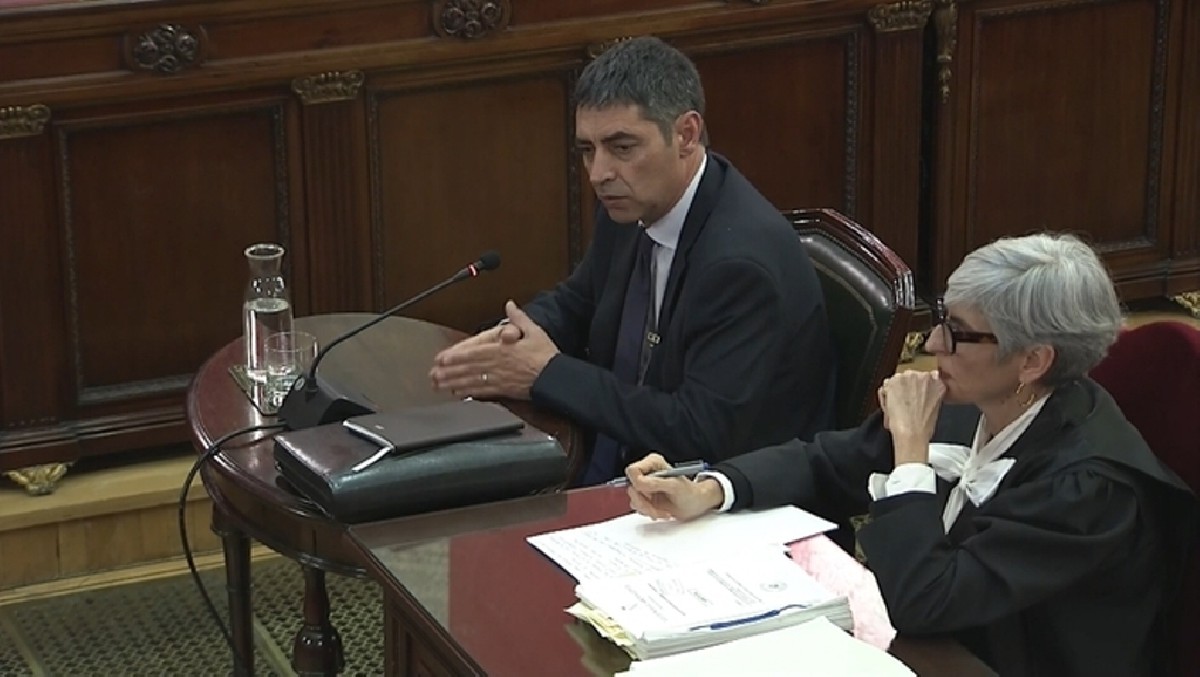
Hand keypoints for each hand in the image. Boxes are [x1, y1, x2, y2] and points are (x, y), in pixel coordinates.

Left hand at [429, 301, 558, 399]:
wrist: (555, 377)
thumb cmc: (545, 355)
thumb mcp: (533, 331)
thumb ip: (518, 318)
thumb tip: (510, 305)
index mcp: (501, 349)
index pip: (473, 352)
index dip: (455, 356)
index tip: (441, 358)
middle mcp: (496, 364)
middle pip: (467, 368)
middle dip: (448, 372)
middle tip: (433, 374)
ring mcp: (498, 378)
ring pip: (471, 380)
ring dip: (453, 382)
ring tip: (439, 385)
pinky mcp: (503, 390)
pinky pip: (481, 392)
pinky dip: (468, 393)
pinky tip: (457, 394)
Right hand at [625, 453, 723, 520]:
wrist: (696, 505)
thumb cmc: (690, 493)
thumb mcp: (674, 486)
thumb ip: (655, 483)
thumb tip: (639, 482)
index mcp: (653, 463)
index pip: (632, 470)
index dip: (638, 483)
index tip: (649, 492)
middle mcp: (647, 473)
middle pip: (631, 487)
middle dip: (644, 501)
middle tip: (656, 507)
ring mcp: (645, 486)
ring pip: (633, 499)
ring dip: (648, 509)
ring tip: (663, 511)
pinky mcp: (645, 498)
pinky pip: (637, 507)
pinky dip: (648, 512)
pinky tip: (661, 512)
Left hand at [878, 371, 945, 464]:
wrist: (912, 433)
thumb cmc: (922, 427)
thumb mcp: (934, 407)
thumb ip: (929, 393)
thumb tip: (922, 391)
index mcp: (938, 383)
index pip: (925, 378)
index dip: (916, 389)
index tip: (914, 397)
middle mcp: (925, 376)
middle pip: (909, 377)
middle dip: (905, 389)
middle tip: (905, 405)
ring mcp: (909, 376)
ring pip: (897, 380)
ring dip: (894, 391)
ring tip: (898, 408)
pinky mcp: (894, 381)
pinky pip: (886, 385)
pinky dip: (885, 396)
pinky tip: (892, 407)